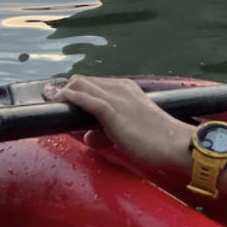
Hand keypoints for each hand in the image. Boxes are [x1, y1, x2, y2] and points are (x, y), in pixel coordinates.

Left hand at [58, 76, 193, 172]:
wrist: (175, 145)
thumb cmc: (157, 141)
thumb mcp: (130, 132)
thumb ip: (107, 132)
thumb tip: (88, 137)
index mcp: (127, 89)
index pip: (94, 84)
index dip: (77, 91)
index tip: (62, 98)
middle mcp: (121, 89)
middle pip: (84, 81)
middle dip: (67, 90)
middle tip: (52, 100)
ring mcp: (117, 99)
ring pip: (83, 86)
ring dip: (65, 93)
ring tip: (51, 99)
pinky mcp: (114, 112)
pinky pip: (88, 100)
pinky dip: (73, 98)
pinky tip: (63, 98)